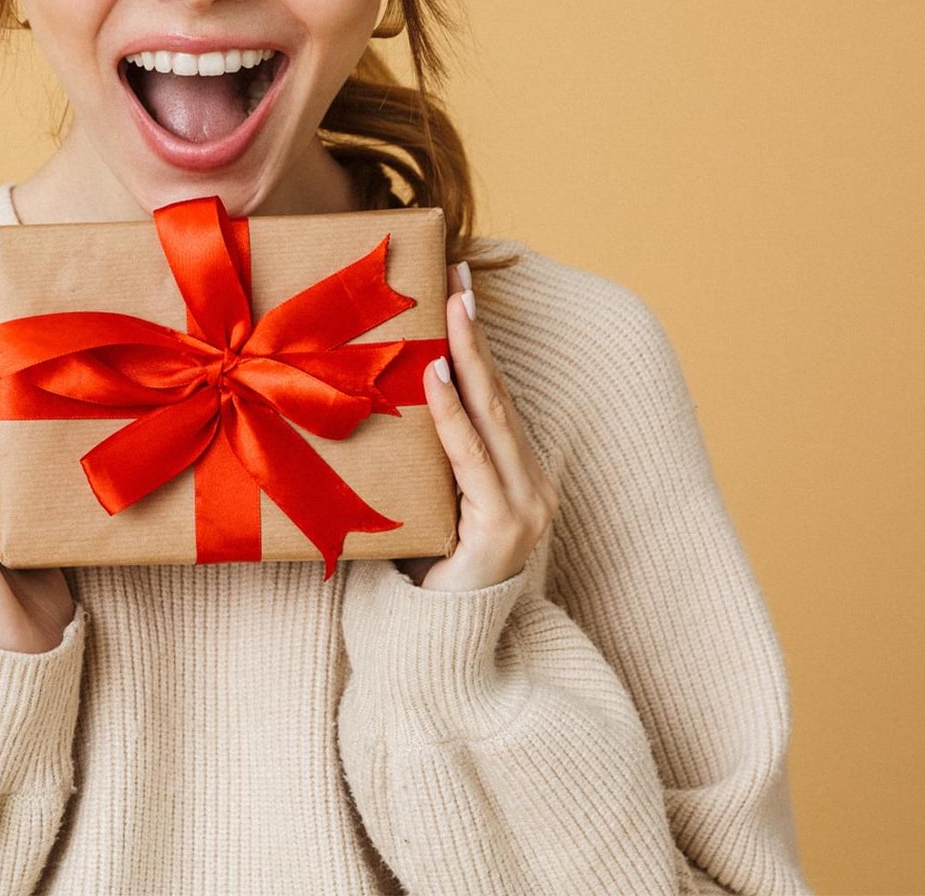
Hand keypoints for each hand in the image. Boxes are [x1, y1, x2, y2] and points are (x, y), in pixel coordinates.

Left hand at [395, 260, 559, 592]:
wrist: (435, 648)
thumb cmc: (424, 567)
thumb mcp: (428, 498)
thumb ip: (429, 453)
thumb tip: (391, 385)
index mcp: (519, 474)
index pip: (495, 393)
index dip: (478, 337)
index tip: (460, 283)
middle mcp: (533, 485)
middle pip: (498, 392)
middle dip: (475, 329)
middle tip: (456, 275)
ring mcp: (525, 506)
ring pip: (491, 415)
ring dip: (469, 355)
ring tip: (451, 306)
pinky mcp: (504, 528)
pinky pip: (472, 458)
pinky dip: (452, 414)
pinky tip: (436, 376)